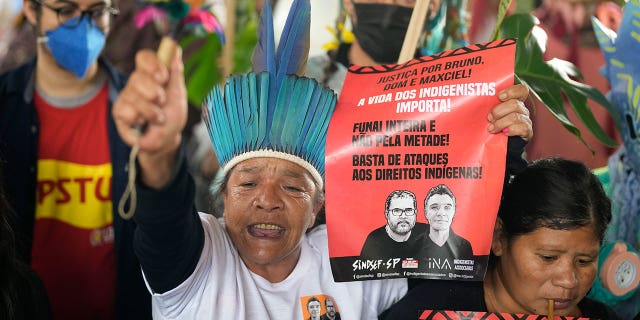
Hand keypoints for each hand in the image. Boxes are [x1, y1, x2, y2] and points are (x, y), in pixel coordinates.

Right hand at [113, 48, 186, 187]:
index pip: (144, 57)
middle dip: (155, 93)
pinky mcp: (119, 111)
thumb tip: (175, 48)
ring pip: (134, 97)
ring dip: (152, 112)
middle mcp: (137, 82)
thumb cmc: (172, 115)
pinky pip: (126, 110)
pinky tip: (142, 123)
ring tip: (158, 119)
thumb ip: (175, 72)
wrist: (166, 140)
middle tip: (162, 102)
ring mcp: (127, 96)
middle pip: (137, 77)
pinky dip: (139, 119)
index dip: (152, 64)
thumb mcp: (178, 93)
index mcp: (152, 74)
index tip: (163, 77)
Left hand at [487, 84, 532, 140]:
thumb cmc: (493, 125)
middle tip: (489, 118)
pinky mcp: (527, 131)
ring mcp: (525, 120)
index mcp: (515, 100)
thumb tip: (475, 101)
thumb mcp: (491, 113)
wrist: (500, 144)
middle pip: (515, 104)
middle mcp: (522, 109)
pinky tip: (504, 133)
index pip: (521, 90)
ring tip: (491, 128)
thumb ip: (489, 106)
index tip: (500, 96)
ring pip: (515, 116)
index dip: (512, 91)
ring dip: (500, 123)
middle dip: (498, 111)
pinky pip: (521, 128)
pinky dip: (510, 130)